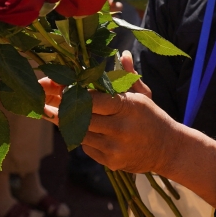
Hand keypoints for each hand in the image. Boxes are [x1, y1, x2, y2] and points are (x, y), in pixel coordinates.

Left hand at [39, 56, 215, 208]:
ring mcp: (115, 148)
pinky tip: (80, 129)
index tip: (58, 86)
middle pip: (81, 117)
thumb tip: (123, 53)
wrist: (169, 150)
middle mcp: (121, 128)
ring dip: (68, 122)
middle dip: (63, 107)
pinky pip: (86, 147)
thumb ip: (128, 75)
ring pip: (80, 133)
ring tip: (54, 111)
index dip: (73, 93)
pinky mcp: (111, 163)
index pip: (93, 99)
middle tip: (46, 99)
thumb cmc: (152, 117)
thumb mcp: (143, 94)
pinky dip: (81, 137)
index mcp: (128, 106)